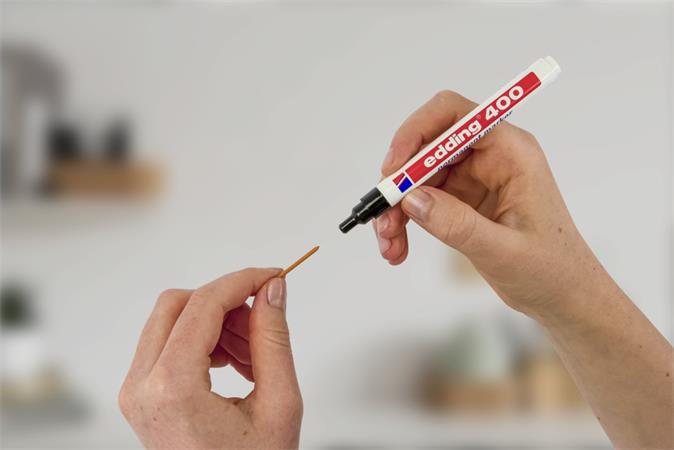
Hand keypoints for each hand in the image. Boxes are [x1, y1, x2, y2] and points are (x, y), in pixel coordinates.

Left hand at [119, 268, 301, 448]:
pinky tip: (237, 363)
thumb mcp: (278, 405)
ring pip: (172, 321)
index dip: (242, 281)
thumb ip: (274, 339)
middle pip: (178, 304)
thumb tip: (272, 292)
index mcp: (172, 389)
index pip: (203, 304)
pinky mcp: (142, 395)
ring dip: (217, 323)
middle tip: (263, 318)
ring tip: (255, 354)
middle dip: (226, 302)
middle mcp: (141, 387)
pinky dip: (204, 341)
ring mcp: (136, 392)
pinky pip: (168, 344)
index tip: (272, 276)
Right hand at [374, 90, 602, 318]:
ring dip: (397, 207)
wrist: (563, 296)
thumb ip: (457, 224)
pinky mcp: (462, 201)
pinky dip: (404, 220)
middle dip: (399, 183)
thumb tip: (411, 199)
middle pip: (427, 148)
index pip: (455, 116)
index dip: (418, 132)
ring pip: (418, 177)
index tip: (394, 169)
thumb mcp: (503, 250)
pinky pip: (421, 200)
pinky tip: (397, 247)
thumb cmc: (551, 270)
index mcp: (511, 153)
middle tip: (384, 218)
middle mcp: (490, 158)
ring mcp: (474, 179)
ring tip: (389, 243)